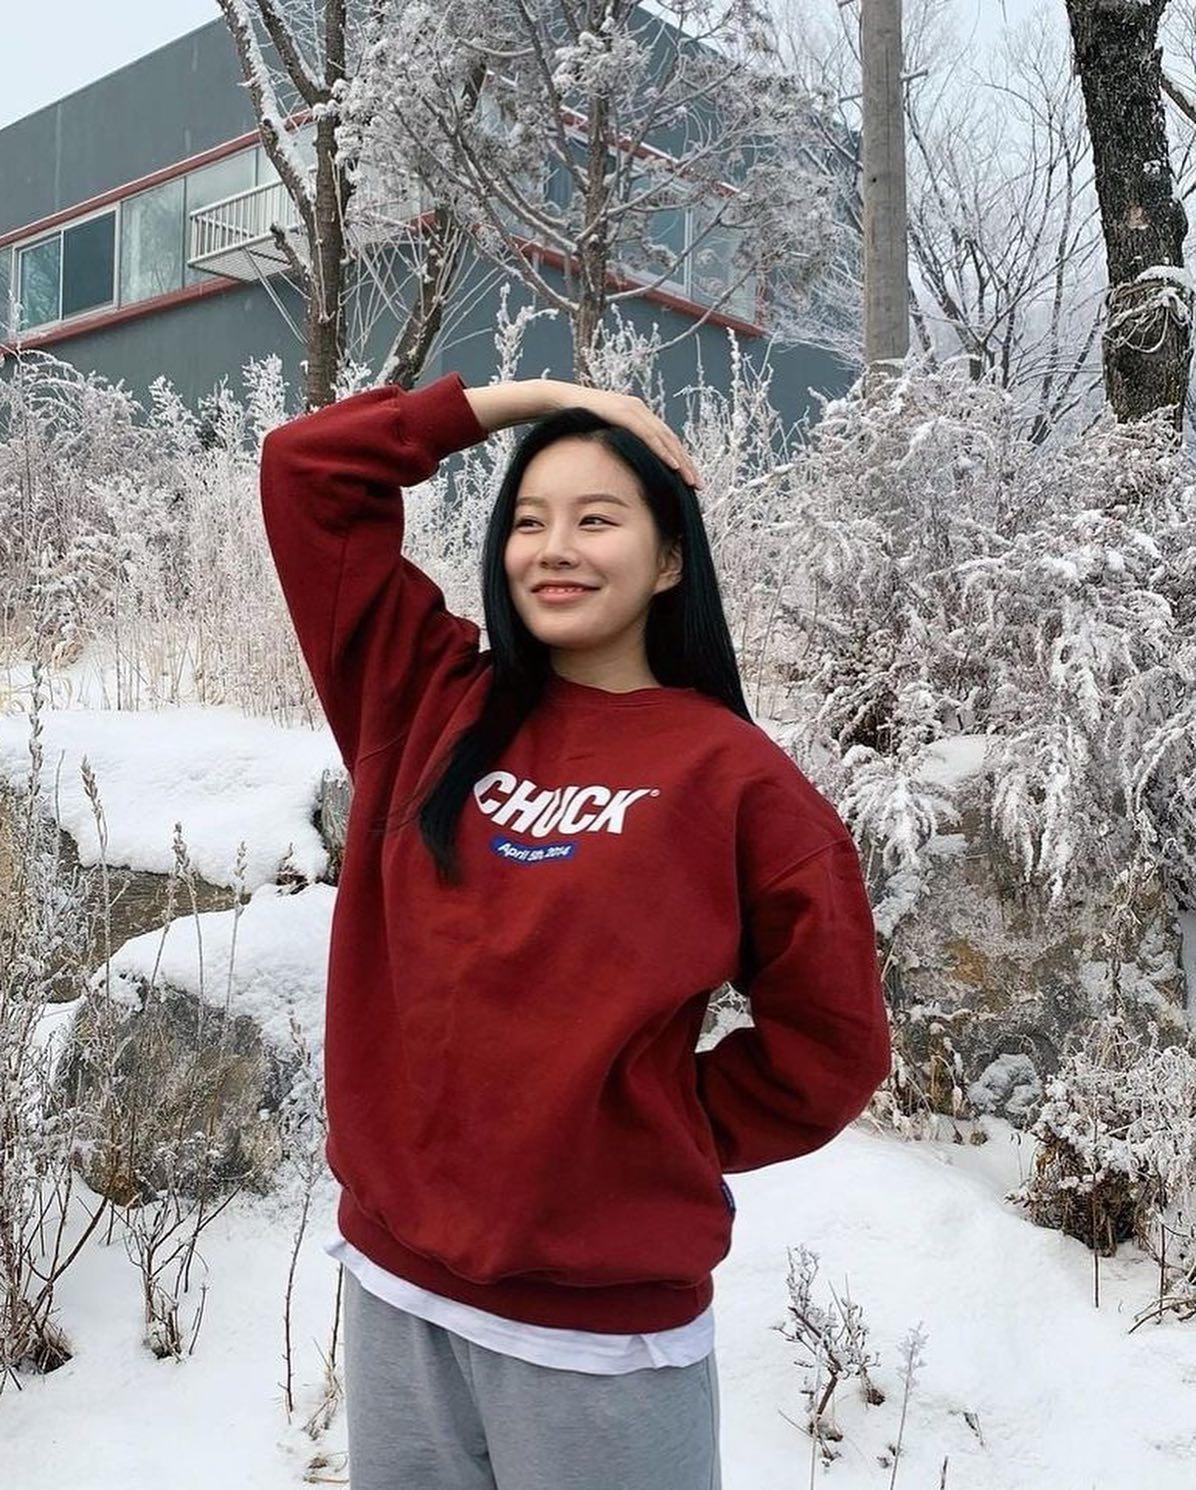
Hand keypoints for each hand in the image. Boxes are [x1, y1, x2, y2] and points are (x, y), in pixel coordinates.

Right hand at [543, 379, 702, 487]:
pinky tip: (672, 465)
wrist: (557, 401)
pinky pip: (648, 435)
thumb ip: (616, 444)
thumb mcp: (601, 434)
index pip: (665, 440)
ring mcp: (633, 409)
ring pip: (664, 439)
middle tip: (697, 484)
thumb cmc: (577, 420)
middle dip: (686, 464)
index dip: (679, 460)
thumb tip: (622, 466)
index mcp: (638, 415)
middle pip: (671, 440)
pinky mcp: (624, 412)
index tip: (689, 480)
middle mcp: (640, 410)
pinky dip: (662, 451)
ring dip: (679, 461)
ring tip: (689, 479)